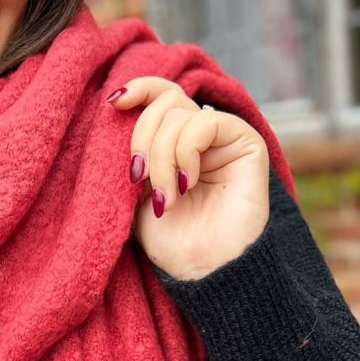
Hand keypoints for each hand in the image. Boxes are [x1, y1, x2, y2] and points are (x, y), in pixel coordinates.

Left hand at [108, 78, 269, 280]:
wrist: (200, 271)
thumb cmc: (170, 240)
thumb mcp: (135, 193)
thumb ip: (132, 154)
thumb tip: (117, 109)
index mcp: (176, 141)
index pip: (160, 93)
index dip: (138, 89)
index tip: (113, 103)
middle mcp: (201, 135)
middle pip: (164, 102)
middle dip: (142, 139)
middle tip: (138, 178)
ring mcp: (224, 137)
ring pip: (179, 114)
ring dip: (162, 158)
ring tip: (165, 198)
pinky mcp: (246, 143)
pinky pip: (206, 122)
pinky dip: (185, 151)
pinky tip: (186, 183)